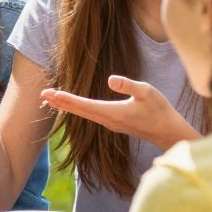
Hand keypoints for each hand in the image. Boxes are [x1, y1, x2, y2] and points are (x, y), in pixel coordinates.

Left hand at [40, 76, 196, 146]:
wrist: (168, 132)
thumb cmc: (160, 110)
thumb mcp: (147, 92)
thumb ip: (129, 85)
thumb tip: (111, 80)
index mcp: (113, 113)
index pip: (85, 105)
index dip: (67, 99)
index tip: (51, 94)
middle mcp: (108, 121)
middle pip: (80, 111)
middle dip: (61, 102)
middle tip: (43, 94)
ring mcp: (111, 124)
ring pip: (84, 114)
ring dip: (68, 106)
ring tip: (52, 99)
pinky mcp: (115, 123)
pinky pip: (91, 115)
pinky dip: (79, 109)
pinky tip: (74, 106)